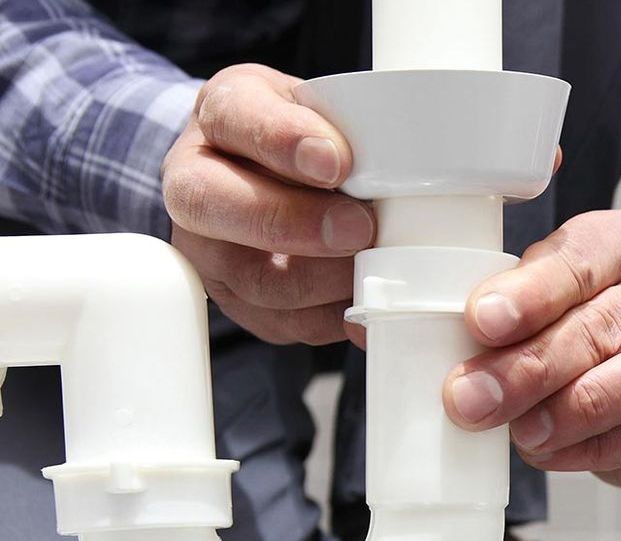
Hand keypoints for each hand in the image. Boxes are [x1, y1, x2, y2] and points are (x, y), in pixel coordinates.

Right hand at [162, 64, 372, 345]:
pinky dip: (333, 317)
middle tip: (358, 227)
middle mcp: (196, 183)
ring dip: (323, 280)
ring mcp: (210, 250)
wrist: (273, 173)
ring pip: (253, 279)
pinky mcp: (240, 302)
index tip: (334, 160)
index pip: (232, 116)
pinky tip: (367, 303)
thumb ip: (345, 124)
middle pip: (216, 207)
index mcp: (219, 114)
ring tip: (372, 267)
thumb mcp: (322, 103)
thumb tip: (391, 168)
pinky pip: (283, 323)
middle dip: (294, 223)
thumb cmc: (304, 134)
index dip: (281, 141)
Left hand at [442, 210, 620, 488]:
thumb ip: (495, 312)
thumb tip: (426, 350)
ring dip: (575, 409)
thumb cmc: (573, 321)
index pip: (578, 260)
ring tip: (521, 433)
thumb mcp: (534, 295)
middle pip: (605, 325)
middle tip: (471, 399)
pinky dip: (595, 448)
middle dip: (532, 367)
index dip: (529, 294)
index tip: (480, 322)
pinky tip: (549, 452)